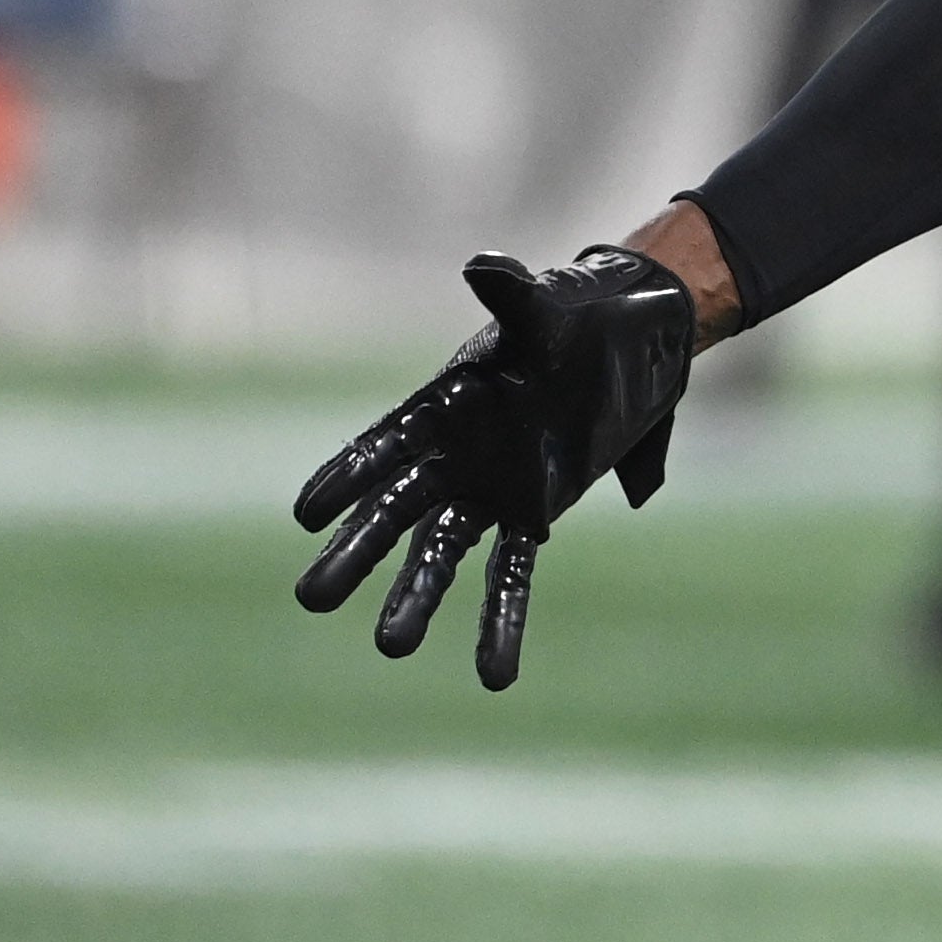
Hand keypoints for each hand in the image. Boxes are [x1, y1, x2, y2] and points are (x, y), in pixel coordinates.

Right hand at [293, 247, 697, 688]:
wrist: (635, 338)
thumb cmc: (579, 314)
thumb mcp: (548, 306)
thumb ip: (513, 293)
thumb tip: (483, 265)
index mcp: (441, 405)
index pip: (382, 447)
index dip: (346, 476)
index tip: (306, 514)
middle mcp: (452, 456)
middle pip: (395, 513)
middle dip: (357, 554)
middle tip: (312, 598)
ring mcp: (487, 489)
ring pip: (441, 554)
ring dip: (417, 598)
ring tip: (390, 646)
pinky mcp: (533, 512)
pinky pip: (511, 575)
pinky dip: (501, 621)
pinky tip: (492, 676)